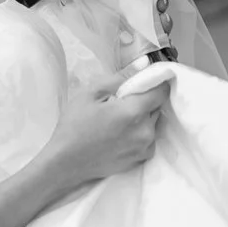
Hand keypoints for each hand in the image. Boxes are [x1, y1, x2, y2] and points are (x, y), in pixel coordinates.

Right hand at [36, 64, 173, 205]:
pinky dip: (140, 132)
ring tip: (119, 118)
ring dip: (143, 116)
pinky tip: (121, 133)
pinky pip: (149, 138)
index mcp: (133, 112)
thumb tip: (144, 63)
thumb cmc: (74, 126)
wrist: (66, 163)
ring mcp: (145, 146)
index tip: (143, 80)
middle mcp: (145, 130)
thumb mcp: (91, 93)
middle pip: (157, 106)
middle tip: (122, 100)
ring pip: (154, 122)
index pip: (161, 90)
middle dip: (145, 99)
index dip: (155, 81)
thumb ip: (120, 77)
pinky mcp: (142, 158)